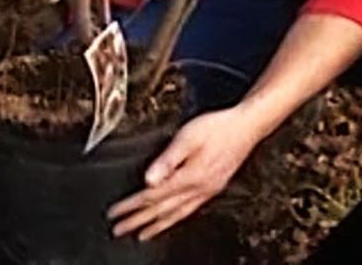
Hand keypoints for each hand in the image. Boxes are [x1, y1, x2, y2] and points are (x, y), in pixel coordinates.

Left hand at [107, 106, 266, 241]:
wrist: (246, 127)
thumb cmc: (217, 128)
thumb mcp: (187, 138)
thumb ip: (167, 160)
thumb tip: (149, 180)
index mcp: (190, 177)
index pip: (152, 196)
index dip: (131, 206)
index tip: (115, 213)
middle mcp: (199, 189)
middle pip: (162, 210)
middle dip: (138, 221)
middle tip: (119, 230)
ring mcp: (207, 190)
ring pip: (177, 214)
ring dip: (157, 226)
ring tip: (142, 235)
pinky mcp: (213, 188)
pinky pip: (189, 210)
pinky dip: (176, 219)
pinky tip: (172, 219)